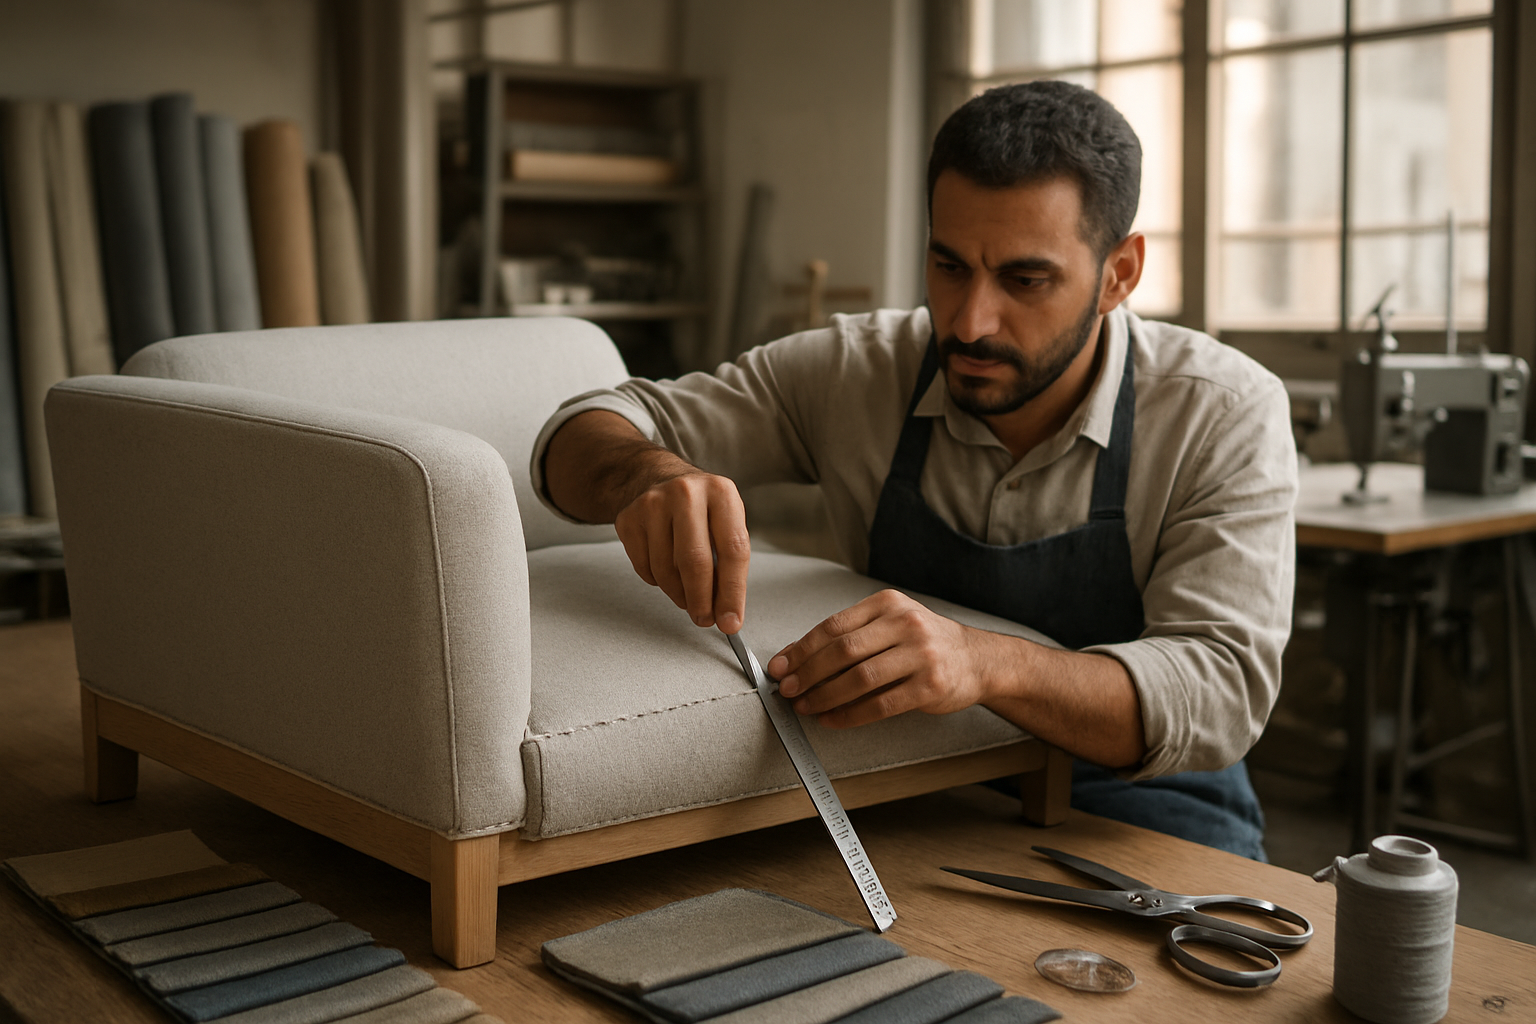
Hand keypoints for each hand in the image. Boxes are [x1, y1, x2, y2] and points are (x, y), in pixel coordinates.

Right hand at [613, 470, 750, 632]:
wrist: (657, 479)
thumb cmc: (700, 509)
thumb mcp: (725, 523)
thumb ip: (729, 565)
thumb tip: (727, 614)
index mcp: (721, 492)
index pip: (732, 550)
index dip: (732, 592)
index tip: (731, 621)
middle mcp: (686, 493)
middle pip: (694, 562)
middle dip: (701, 601)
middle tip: (705, 619)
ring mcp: (652, 504)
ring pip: (666, 570)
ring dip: (679, 594)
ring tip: (688, 594)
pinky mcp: (628, 519)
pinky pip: (645, 569)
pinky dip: (658, 582)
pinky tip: (667, 571)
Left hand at [766, 590, 994, 726]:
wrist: (977, 659)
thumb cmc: (924, 643)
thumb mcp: (891, 623)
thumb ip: (851, 636)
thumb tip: (798, 658)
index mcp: (887, 604)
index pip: (834, 625)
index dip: (801, 648)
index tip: (780, 667)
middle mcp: (905, 623)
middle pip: (843, 651)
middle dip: (808, 673)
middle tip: (787, 690)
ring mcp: (920, 655)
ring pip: (860, 679)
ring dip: (825, 696)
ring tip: (806, 707)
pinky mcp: (930, 686)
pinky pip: (881, 705)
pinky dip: (851, 715)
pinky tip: (833, 719)